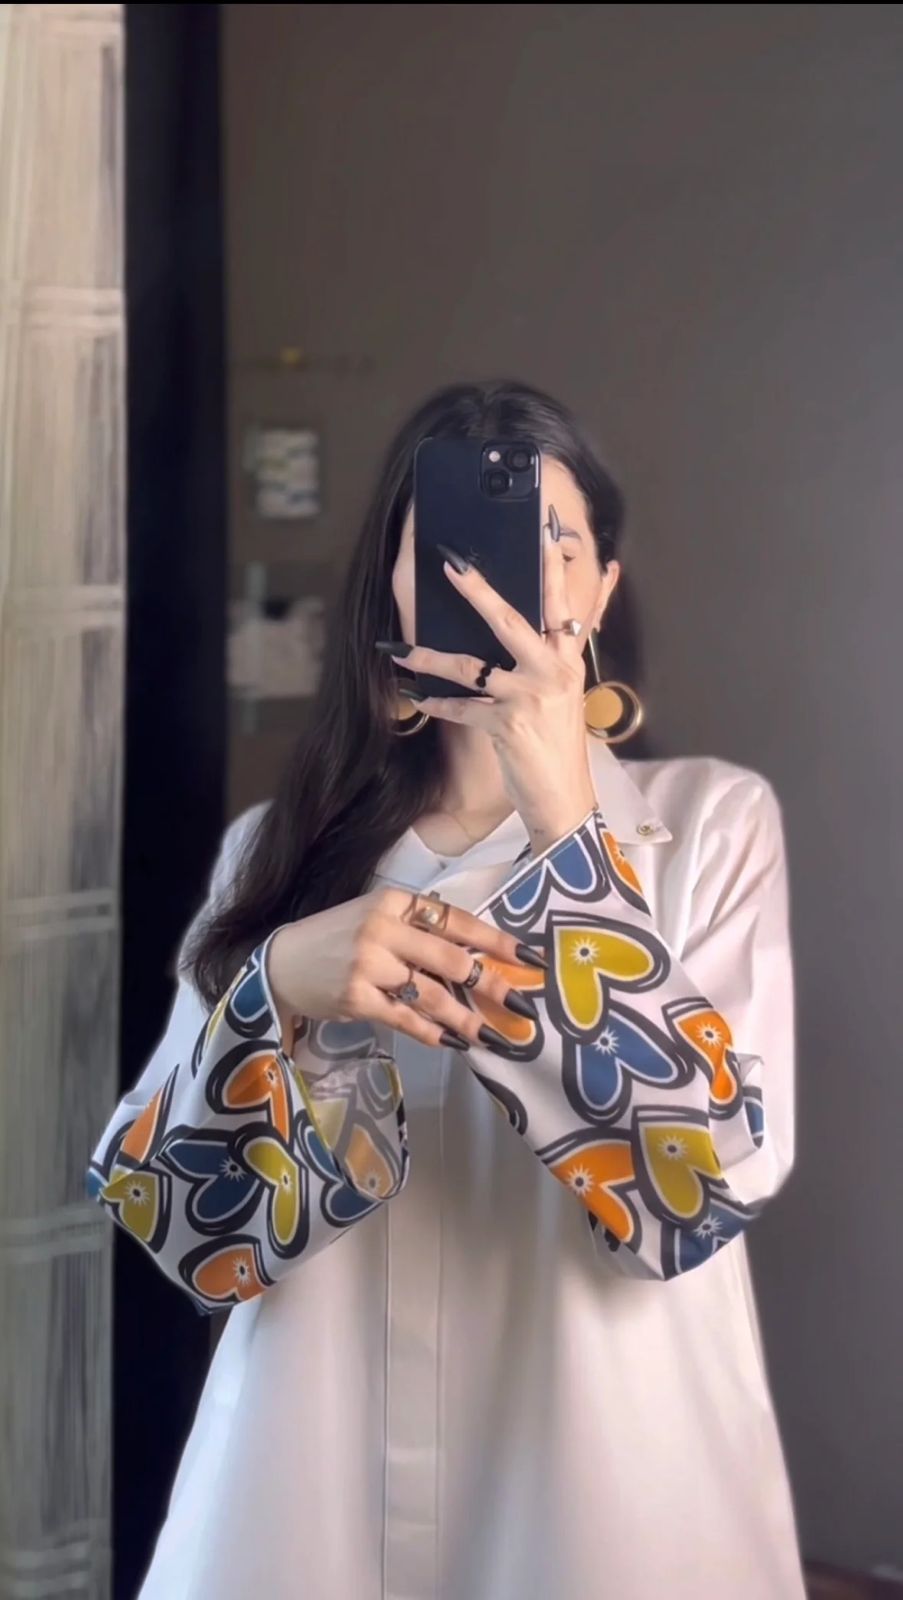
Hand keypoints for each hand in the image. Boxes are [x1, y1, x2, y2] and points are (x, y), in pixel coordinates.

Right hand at [266, 886, 545, 1054]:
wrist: (283, 962)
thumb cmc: (340, 938)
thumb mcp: (379, 918)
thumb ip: (421, 931)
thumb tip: (479, 956)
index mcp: (394, 901)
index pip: (456, 920)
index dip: (496, 941)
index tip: (529, 958)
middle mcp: (382, 929)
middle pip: (450, 959)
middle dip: (490, 984)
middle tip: (521, 1004)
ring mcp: (368, 965)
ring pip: (431, 995)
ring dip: (467, 1019)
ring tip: (493, 1035)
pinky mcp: (356, 998)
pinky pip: (405, 1020)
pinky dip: (432, 1033)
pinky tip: (453, 1042)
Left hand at [395, 516, 597, 852]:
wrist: (565, 799)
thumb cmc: (559, 743)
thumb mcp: (568, 692)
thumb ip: (564, 649)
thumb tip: (578, 606)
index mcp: (568, 661)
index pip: (566, 605)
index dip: (555, 568)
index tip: (547, 532)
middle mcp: (552, 672)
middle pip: (511, 620)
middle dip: (478, 590)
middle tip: (452, 563)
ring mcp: (529, 698)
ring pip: (471, 666)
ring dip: (430, 657)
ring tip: (400, 650)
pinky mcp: (507, 726)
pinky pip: (461, 708)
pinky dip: (437, 705)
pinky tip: (416, 700)